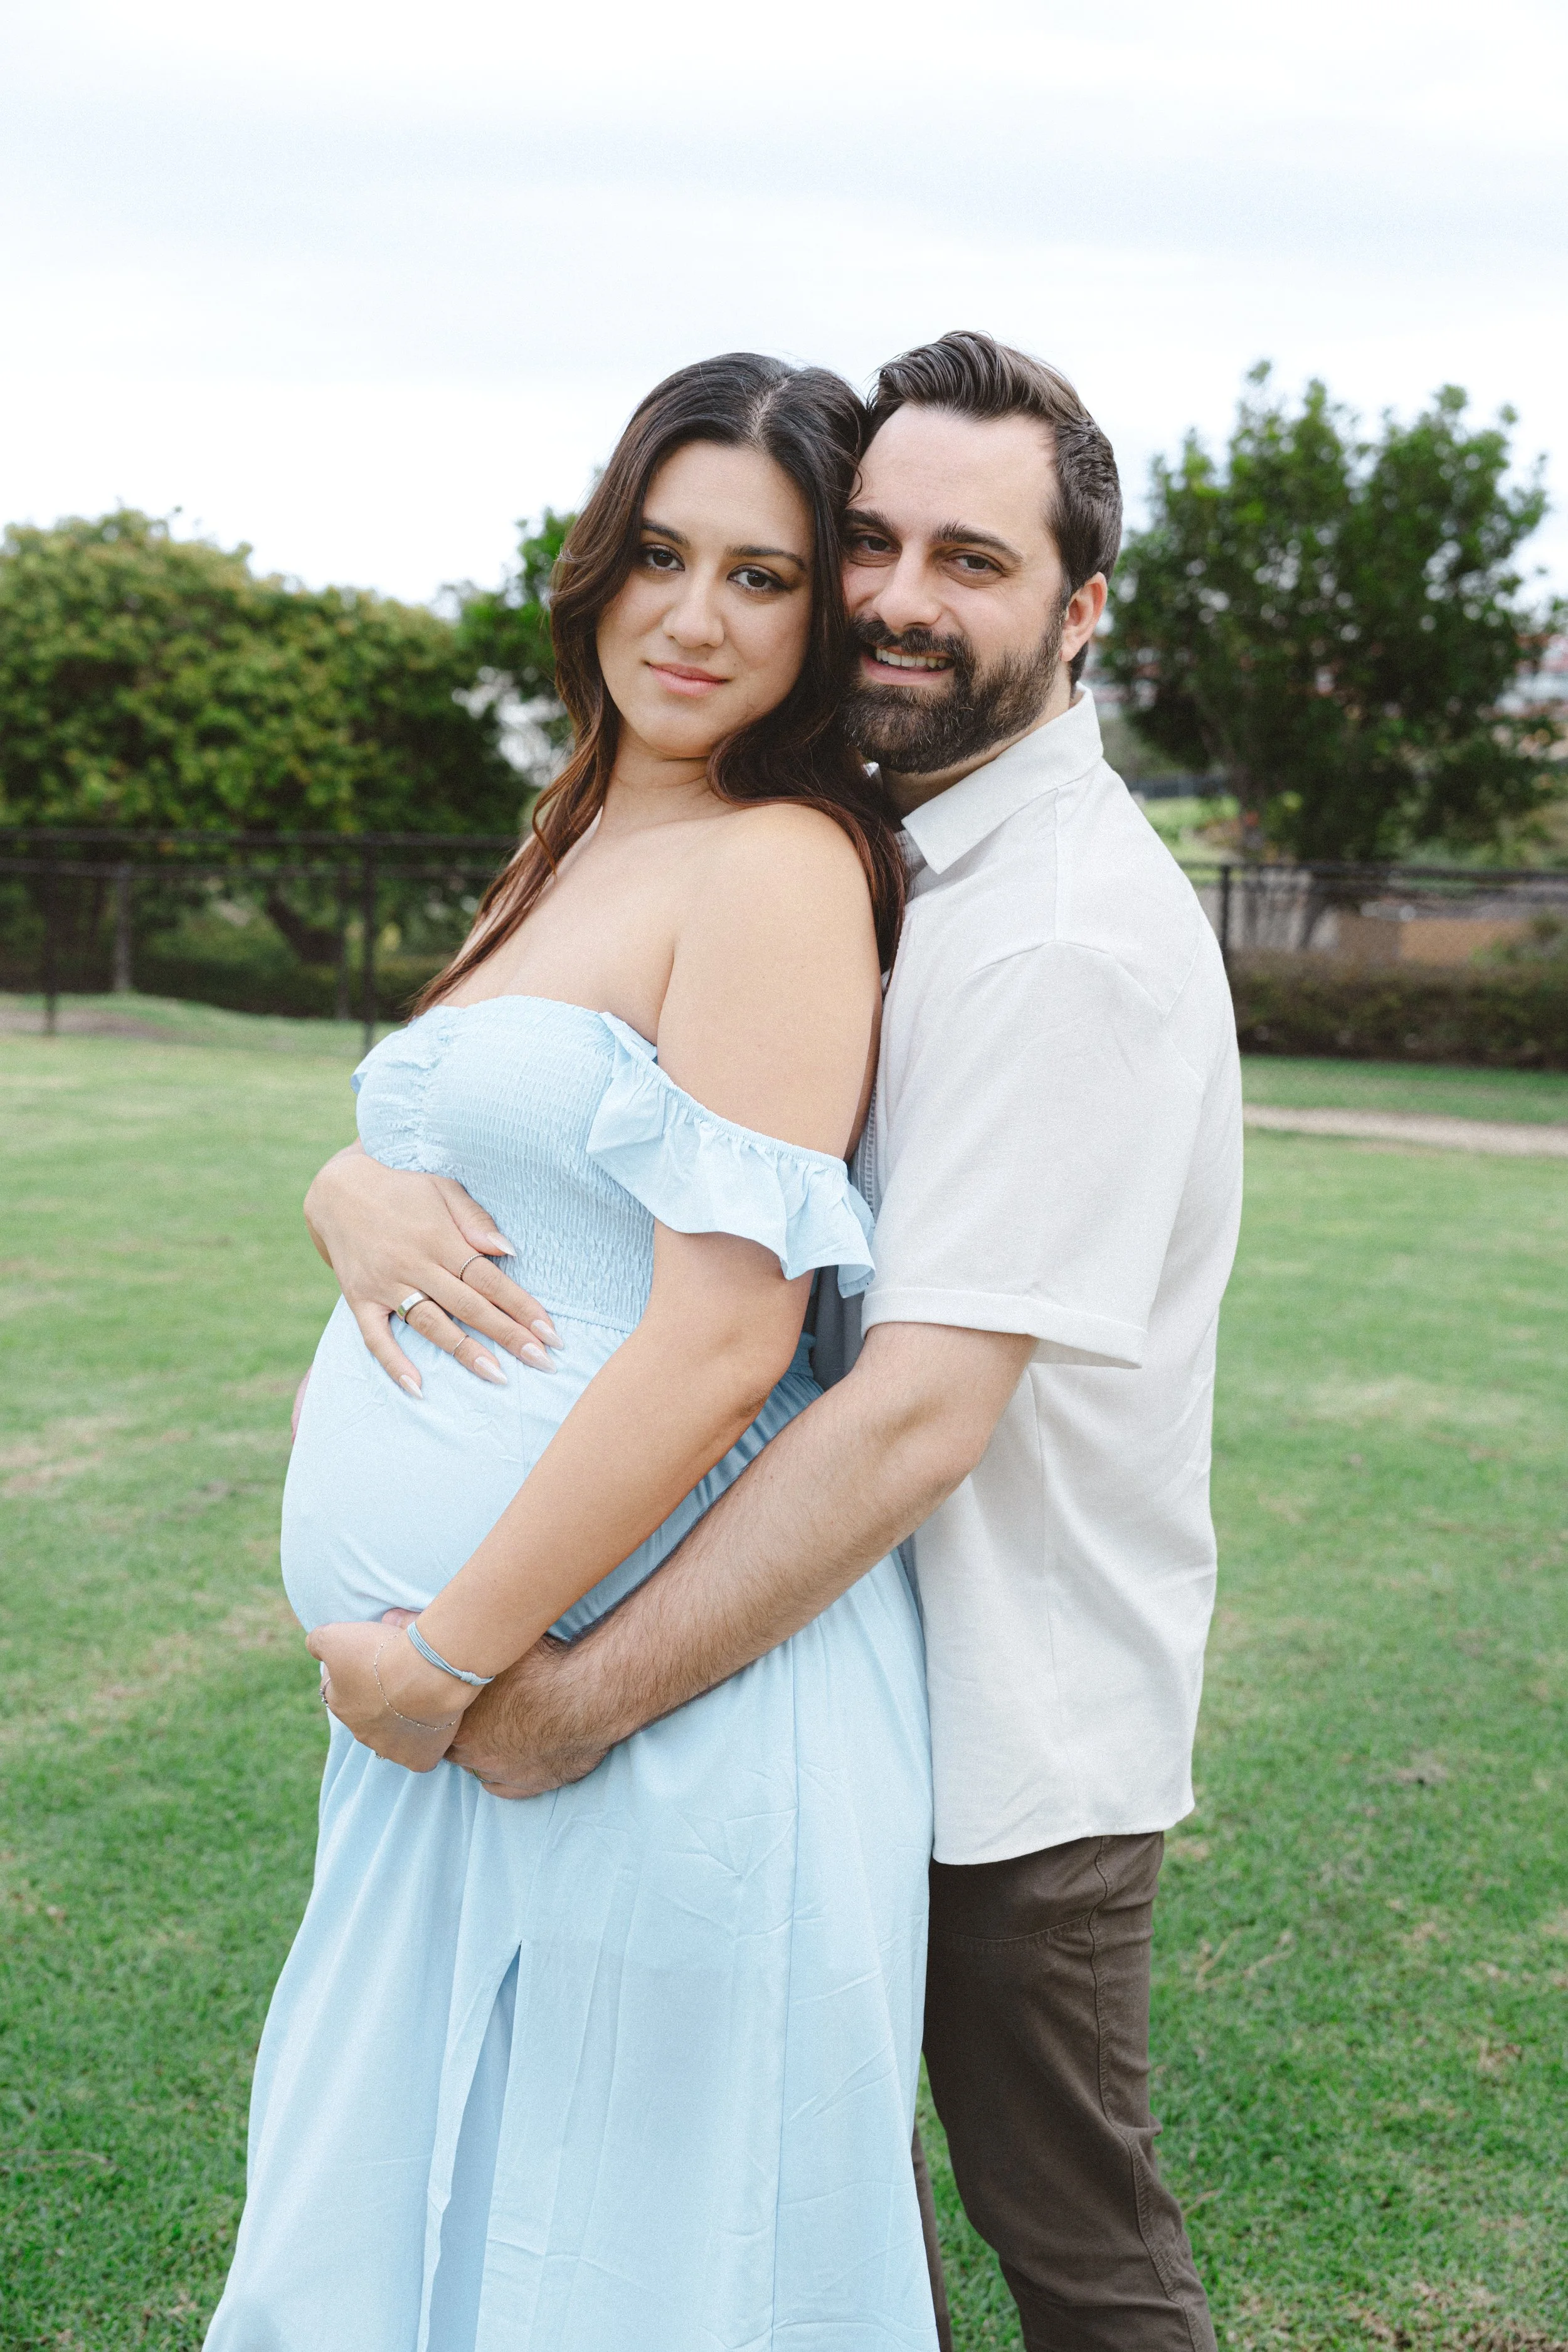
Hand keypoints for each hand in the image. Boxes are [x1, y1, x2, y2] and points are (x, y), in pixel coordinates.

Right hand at [303, 1145, 562, 1396]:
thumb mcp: (442, 1188)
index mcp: (439, 1238)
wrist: (338, 1191)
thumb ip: (475, 1219)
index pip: (490, 1280)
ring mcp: (385, 1284)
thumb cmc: (402, 1189)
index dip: (522, 1307)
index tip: (551, 1333)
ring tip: (497, 1377)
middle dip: (508, 1336)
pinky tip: (417, 1388)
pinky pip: (375, 1337)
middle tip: (542, 1363)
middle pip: (469, 1307)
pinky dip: (394, 1363)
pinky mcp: (360, 1299)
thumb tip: (508, 1250)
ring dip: (465, 1352)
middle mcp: (414, 1264)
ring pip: (431, 1325)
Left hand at [307, 1618, 465, 1771]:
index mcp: (340, 1705)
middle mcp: (362, 1733)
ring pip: (394, 1735)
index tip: (371, 1656)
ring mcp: (391, 1749)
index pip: (338, 1688)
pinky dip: (425, 1741)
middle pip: (368, 1714)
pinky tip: (434, 1722)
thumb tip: (315, 1648)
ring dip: (402, 1719)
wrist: (425, 1674)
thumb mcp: (335, 1637)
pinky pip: (420, 1754)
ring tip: (421, 1695)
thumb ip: (318, 1641)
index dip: (353, 1670)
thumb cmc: (380, 1655)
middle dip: (379, 1697)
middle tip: (399, 1674)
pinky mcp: (419, 1758)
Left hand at [443, 1633, 608, 1799]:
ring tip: (494, 1733)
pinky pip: (501, 1789)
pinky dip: (500, 1776)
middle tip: (475, 1715)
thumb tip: (454, 1640)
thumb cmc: (545, 1669)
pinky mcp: (532, 1785)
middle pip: (455, 1750)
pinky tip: (504, 1759)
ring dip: (482, 1754)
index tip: (455, 1699)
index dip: (446, 1711)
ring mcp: (504, 1774)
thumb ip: (473, 1658)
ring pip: (478, 1770)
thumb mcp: (498, 1653)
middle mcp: (476, 1756)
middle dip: (462, 1734)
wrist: (586, 1698)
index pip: (437, 1726)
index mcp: (461, 1726)